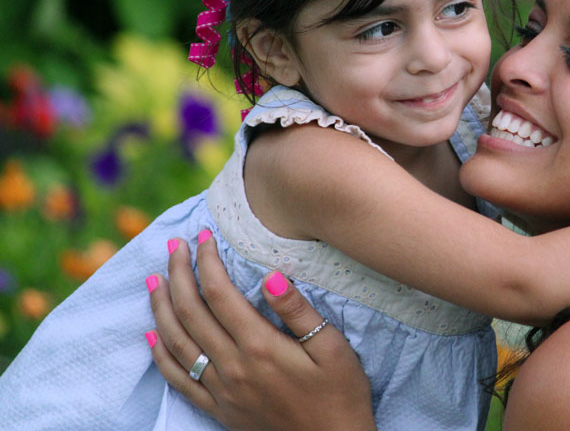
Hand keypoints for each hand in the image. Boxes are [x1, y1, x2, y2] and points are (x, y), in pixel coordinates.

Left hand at [145, 235, 375, 430]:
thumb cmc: (341, 393)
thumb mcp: (333, 348)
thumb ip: (298, 311)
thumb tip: (271, 276)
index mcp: (260, 346)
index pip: (220, 293)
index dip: (207, 261)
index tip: (203, 237)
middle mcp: (232, 367)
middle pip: (191, 311)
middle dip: (178, 273)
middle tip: (173, 245)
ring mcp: (221, 390)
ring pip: (177, 341)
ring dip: (161, 306)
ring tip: (154, 278)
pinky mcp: (218, 409)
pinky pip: (178, 379)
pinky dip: (160, 354)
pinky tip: (152, 334)